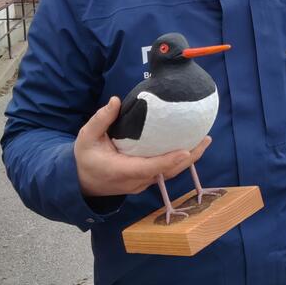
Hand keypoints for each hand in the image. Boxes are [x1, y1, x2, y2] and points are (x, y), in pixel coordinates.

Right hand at [74, 96, 211, 196]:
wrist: (79, 182)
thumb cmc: (84, 157)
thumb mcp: (86, 137)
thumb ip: (101, 119)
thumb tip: (116, 101)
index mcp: (120, 171)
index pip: (149, 167)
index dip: (168, 161)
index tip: (186, 151)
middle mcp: (135, 180)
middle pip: (167, 172)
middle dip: (189, 158)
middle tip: (206, 139)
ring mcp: (141, 183)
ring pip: (169, 173)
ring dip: (188, 159)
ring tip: (204, 140)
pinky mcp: (144, 181)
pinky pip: (165, 172)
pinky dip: (179, 161)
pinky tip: (190, 147)